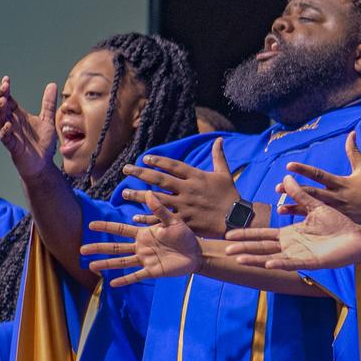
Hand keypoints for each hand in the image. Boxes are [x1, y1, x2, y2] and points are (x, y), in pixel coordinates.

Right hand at [0, 77, 57, 179]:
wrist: (43, 164)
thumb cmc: (42, 143)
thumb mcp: (47, 119)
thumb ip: (48, 103)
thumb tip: (52, 84)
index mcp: (18, 115)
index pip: (8, 99)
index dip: (5, 89)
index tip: (6, 79)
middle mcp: (11, 123)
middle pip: (0, 107)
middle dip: (1, 96)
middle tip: (4, 86)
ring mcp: (10, 134)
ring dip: (0, 110)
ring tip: (4, 100)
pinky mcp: (12, 146)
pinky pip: (5, 138)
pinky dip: (5, 131)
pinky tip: (8, 125)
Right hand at [81, 192, 203, 286]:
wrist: (196, 253)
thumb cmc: (185, 236)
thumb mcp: (172, 221)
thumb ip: (159, 210)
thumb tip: (149, 192)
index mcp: (143, 233)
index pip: (120, 229)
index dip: (106, 226)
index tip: (91, 224)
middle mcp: (140, 247)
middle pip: (115, 247)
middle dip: (99, 248)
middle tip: (82, 250)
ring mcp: (145, 260)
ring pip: (121, 262)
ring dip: (106, 264)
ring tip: (91, 266)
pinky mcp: (152, 272)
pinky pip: (136, 276)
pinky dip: (124, 280)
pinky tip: (112, 284)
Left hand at [121, 137, 238, 237]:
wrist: (236, 219)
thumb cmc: (230, 195)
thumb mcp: (225, 174)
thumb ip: (218, 156)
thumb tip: (219, 139)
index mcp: (196, 176)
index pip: (173, 166)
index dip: (158, 161)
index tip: (144, 158)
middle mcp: (188, 189)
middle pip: (160, 180)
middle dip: (141, 174)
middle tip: (126, 170)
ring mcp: (185, 206)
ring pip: (157, 199)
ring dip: (139, 196)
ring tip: (124, 193)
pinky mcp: (185, 221)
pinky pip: (164, 218)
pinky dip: (149, 218)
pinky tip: (136, 218)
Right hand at [226, 176, 360, 271]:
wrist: (357, 237)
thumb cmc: (338, 225)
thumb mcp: (315, 206)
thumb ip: (299, 194)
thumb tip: (285, 177)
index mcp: (291, 233)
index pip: (263, 234)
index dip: (247, 234)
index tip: (229, 235)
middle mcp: (291, 246)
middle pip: (262, 247)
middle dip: (244, 247)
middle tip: (225, 249)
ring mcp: (299, 255)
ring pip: (272, 257)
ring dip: (255, 258)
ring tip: (238, 259)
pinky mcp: (311, 262)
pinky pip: (292, 263)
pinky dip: (280, 263)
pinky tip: (268, 263)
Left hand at [280, 131, 360, 222]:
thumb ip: (354, 152)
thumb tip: (351, 133)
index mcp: (342, 183)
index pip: (319, 174)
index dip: (304, 169)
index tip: (289, 165)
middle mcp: (337, 198)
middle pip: (312, 193)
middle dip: (294, 191)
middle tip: (277, 187)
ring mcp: (337, 212)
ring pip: (312, 210)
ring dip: (295, 209)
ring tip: (279, 209)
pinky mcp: (339, 223)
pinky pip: (320, 224)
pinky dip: (307, 224)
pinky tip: (294, 226)